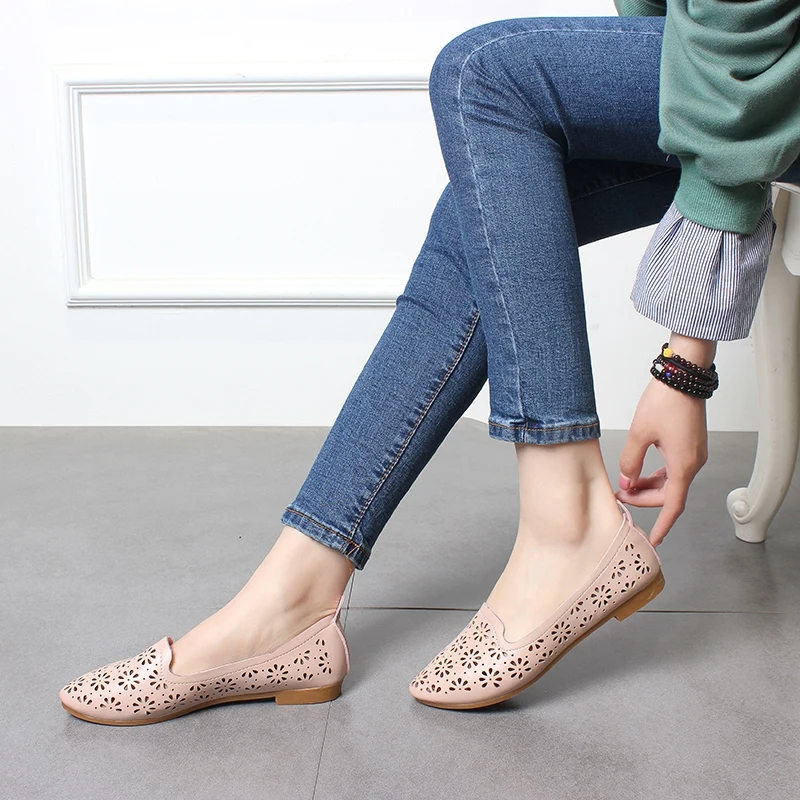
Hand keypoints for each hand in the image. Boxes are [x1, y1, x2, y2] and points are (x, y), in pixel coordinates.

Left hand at [615, 375, 708, 545]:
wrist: (683, 376)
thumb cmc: (664, 401)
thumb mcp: (639, 434)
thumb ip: (630, 462)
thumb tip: (626, 482)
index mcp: (683, 465)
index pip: (673, 506)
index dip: (662, 524)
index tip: (653, 539)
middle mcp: (693, 463)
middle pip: (670, 495)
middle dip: (645, 500)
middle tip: (620, 497)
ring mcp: (693, 454)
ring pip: (672, 482)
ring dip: (650, 487)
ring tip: (625, 486)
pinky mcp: (690, 444)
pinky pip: (674, 469)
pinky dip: (657, 475)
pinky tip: (639, 473)